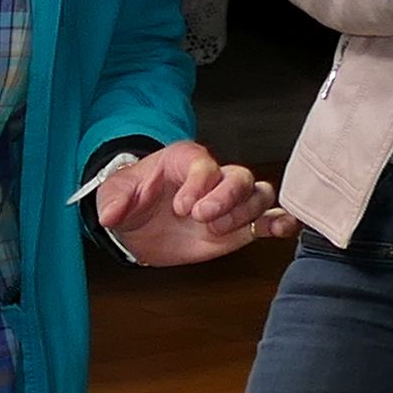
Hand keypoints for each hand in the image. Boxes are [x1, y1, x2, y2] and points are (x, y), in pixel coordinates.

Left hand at [91, 139, 289, 267]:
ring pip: (256, 196)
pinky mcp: (237, 226)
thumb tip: (110, 215)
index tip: (181, 207)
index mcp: (185, 161)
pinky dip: (278, 222)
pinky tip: (282, 228)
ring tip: (216, 231)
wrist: (138, 225)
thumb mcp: (114, 194)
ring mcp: (228, 202)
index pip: (204, 166)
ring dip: (243, 214)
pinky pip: (266, 219)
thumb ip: (114, 201)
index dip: (198, 185)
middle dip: (225, 198)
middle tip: (201, 218)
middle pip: (239, 177)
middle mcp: (213, 178)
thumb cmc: (131, 198)